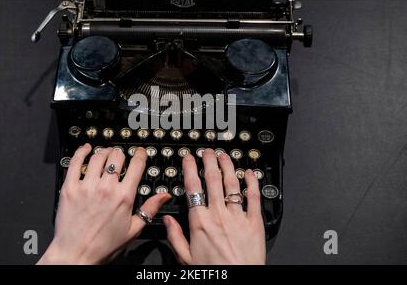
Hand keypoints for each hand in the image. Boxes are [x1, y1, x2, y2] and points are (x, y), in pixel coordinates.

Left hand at [38, 143, 170, 263]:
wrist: (76, 254)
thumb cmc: (103, 245)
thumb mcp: (133, 229)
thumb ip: (149, 209)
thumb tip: (164, 196)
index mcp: (124, 197)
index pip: (136, 165)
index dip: (140, 154)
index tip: (140, 152)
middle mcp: (106, 188)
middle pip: (117, 156)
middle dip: (121, 153)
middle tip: (121, 157)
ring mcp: (86, 186)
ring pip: (97, 157)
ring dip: (104, 152)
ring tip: (105, 155)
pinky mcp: (70, 188)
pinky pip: (75, 162)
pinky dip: (81, 152)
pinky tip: (86, 149)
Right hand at [163, 149, 265, 264]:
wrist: (239, 282)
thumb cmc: (214, 272)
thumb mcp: (186, 258)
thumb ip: (175, 236)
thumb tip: (166, 219)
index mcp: (200, 222)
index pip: (193, 187)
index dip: (190, 169)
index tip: (189, 158)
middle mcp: (218, 215)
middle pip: (213, 179)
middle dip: (209, 161)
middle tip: (208, 151)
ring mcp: (238, 217)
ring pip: (232, 184)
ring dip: (228, 166)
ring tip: (224, 155)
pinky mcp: (255, 222)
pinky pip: (253, 197)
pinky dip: (252, 182)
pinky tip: (249, 172)